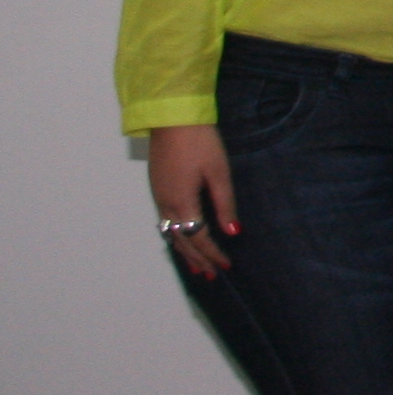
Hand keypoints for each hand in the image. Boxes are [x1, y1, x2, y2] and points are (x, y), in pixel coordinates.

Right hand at [147, 126, 237, 277]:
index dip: (213, 253)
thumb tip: (233, 232)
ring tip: (196, 267)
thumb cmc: (200, 142)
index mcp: (182, 202)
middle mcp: (166, 204)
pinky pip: (165, 222)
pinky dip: (175, 236)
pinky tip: (182, 239)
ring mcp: (159, 196)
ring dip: (183, 251)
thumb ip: (225, 204)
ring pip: (170, 233)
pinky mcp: (157, 188)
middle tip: (210, 276)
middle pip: (181, 240)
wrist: (172, 119)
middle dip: (197, 259)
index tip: (226, 266)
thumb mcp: (219, 173)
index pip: (199, 237)